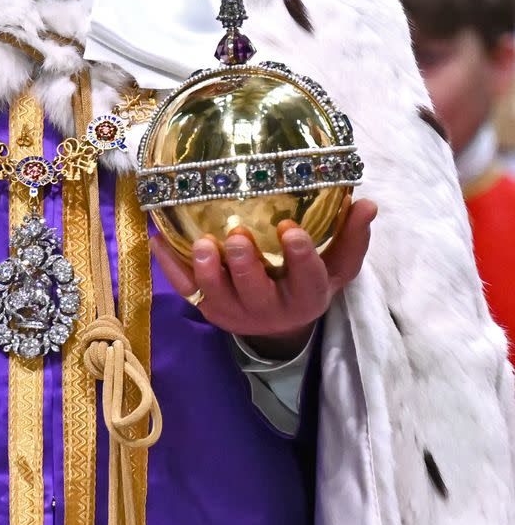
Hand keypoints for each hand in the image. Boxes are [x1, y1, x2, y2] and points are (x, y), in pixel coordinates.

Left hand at [150, 196, 376, 358]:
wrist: (280, 323)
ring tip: (200, 244)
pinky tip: (158, 239)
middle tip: (237, 237)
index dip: (300, 258)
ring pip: (217, 297)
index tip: (292, 229)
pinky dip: (169, 267)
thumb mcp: (336, 265)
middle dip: (245, 266)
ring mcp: (235, 312)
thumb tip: (367, 202)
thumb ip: (351, 236)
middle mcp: (270, 310)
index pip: (308, 280)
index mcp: (306, 296)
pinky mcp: (207, 309)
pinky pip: (184, 290)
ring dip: (206, 271)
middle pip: (256, 293)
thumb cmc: (308, 280)